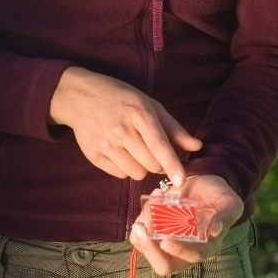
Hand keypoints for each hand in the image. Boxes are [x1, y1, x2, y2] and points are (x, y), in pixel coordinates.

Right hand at [49, 66, 201, 182]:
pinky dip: (125, 168)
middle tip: (152, 149)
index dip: (172, 164)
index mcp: (139, 114)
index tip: (181, 180)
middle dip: (158, 163)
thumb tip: (197, 146)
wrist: (80, 97)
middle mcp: (122, 131)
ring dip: (142, 167)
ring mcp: (106, 145)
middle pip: (151, 164)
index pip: (159, 144)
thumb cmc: (120, 98)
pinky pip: (120, 175)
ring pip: (137, 174)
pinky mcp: (94, 156)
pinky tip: (120, 151)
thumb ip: (174, 128)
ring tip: (134, 148)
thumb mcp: (149, 104)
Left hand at [130, 174, 243, 275]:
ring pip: (150, 250)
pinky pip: (144, 235)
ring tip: (145, 212)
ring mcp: (170, 242)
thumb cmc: (219, 196)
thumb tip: (216, 230)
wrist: (204, 185)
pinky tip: (150, 203)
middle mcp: (187, 250)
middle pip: (165, 265)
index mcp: (207, 247)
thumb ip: (226, 215)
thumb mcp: (229, 203)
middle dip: (150, 250)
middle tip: (140, 229)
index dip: (179, 251)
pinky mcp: (158, 233)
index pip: (192, 257)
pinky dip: (142, 220)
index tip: (165, 241)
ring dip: (141, 234)